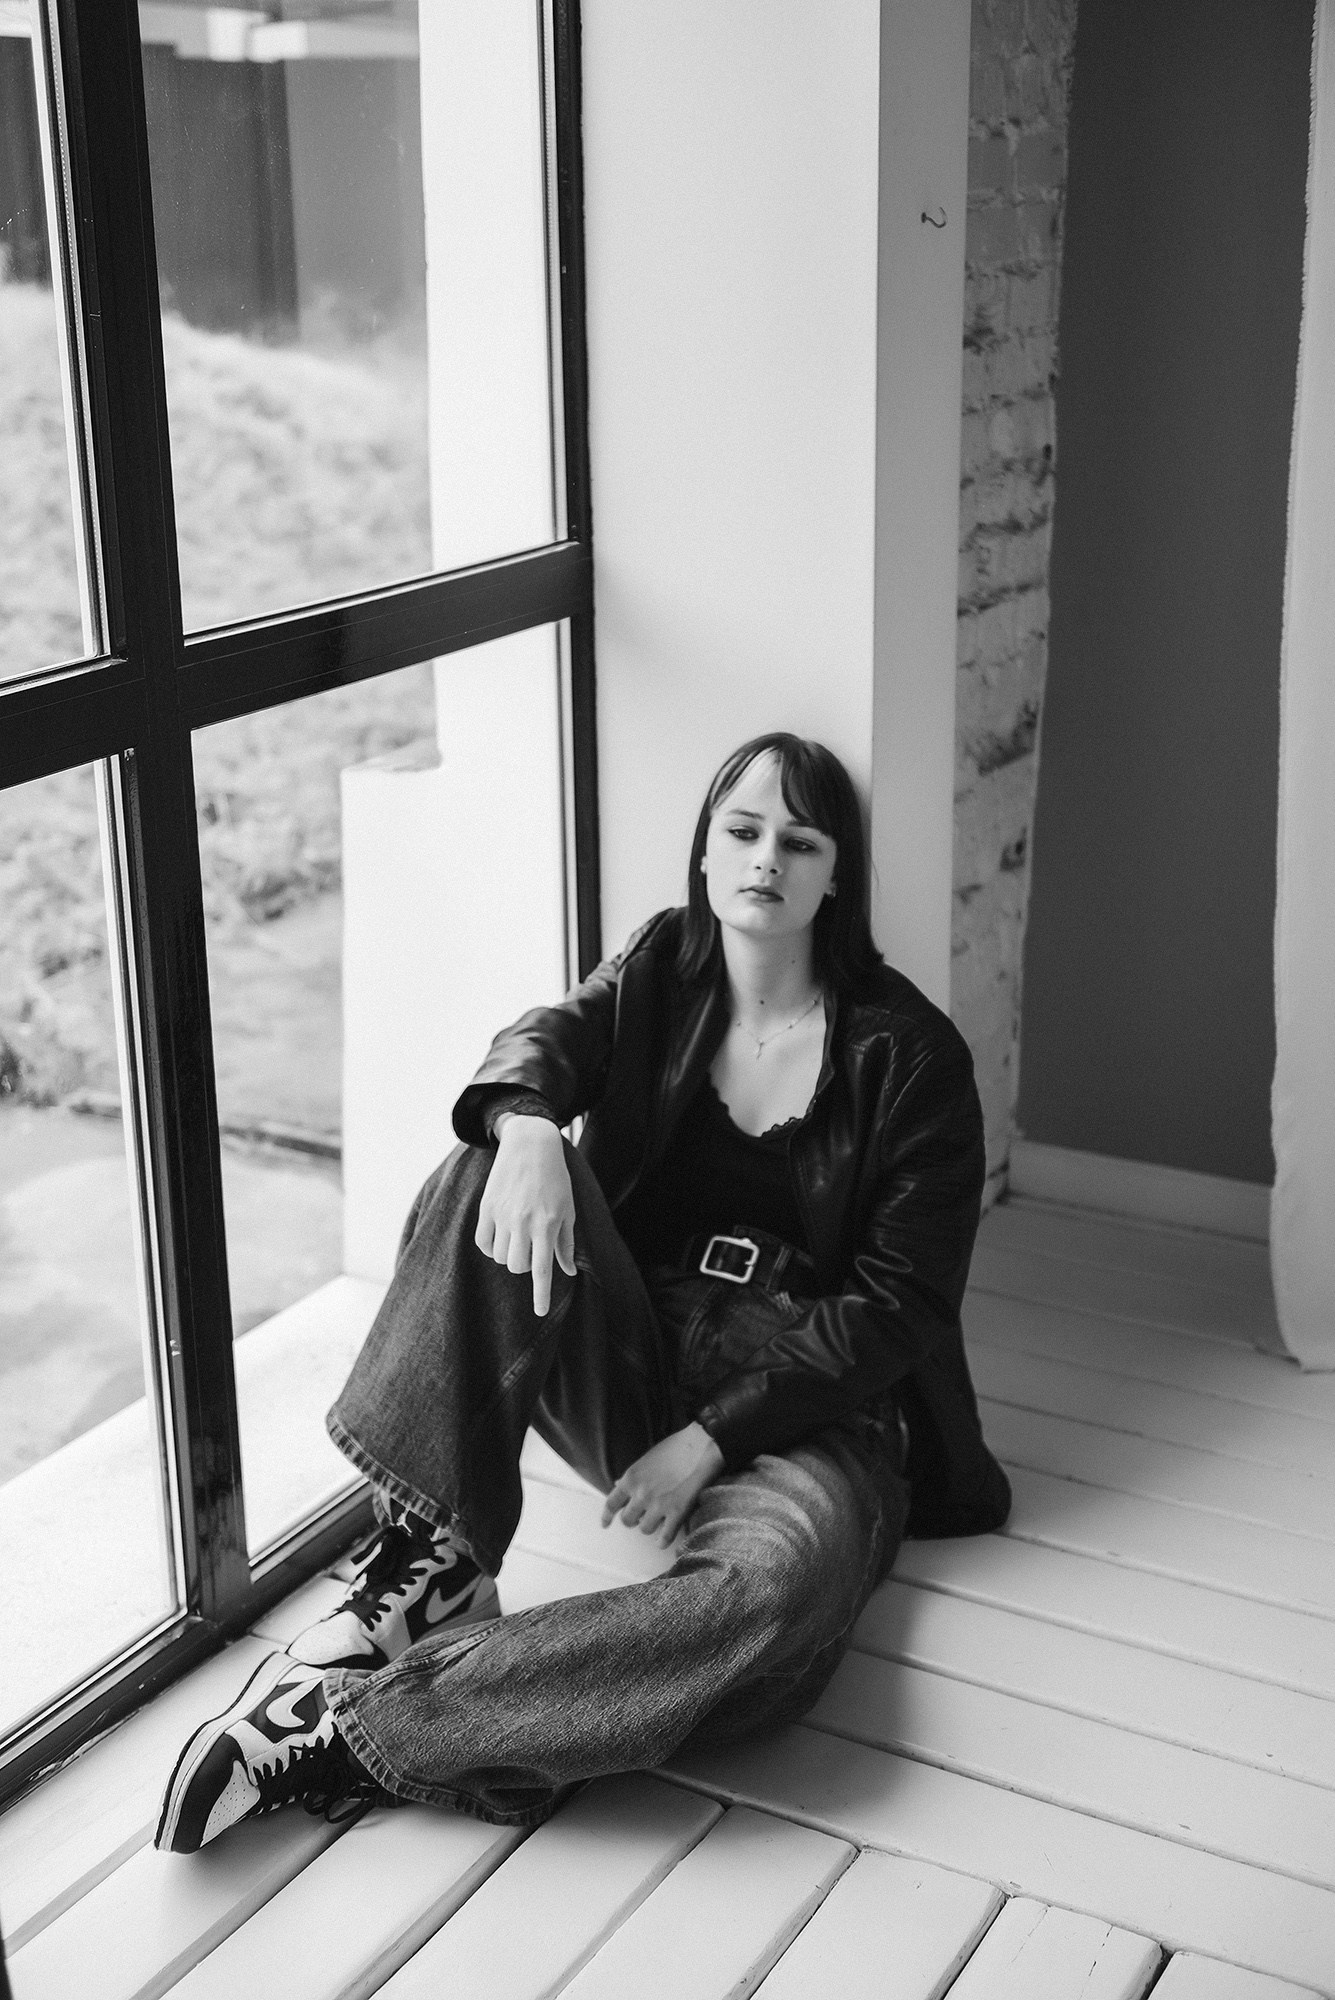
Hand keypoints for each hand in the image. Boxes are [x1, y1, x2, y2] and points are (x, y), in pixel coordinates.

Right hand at [474, 1114, 576, 1315]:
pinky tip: (501, 1238)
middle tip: (531, 1251)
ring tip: (518, 1238)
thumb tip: (567, 1272)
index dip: (540, 1294)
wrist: (531, 1143)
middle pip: (518, 1266)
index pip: (542, 1269)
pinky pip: (484, 1243)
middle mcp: (523, 1222)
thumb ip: (565, 1242)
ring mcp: (502, 1215)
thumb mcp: (567, 1208)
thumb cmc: (555, 1177)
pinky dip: (492, 1247)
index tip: (540, 1312)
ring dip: (510, 1255)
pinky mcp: (487, 1208)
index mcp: (547, 1224)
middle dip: (525, 1266)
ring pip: (501, 1256)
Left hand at [601, 1423, 725, 1546]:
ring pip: (645, 1530)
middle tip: (641, 1517)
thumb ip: (633, 1476)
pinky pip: (665, 1537)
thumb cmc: (675, 1447)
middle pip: (627, 1520)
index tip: (605, 1524)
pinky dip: (663, 1542)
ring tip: (658, 1521)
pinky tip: (663, 1541)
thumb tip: (617, 1485)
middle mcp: (641, 1494)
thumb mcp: (647, 1459)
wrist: (701, 1446)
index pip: (611, 1503)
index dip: (607, 1517)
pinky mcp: (677, 1512)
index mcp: (631, 1478)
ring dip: (650, 1527)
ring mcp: (659, 1505)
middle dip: (633, 1520)